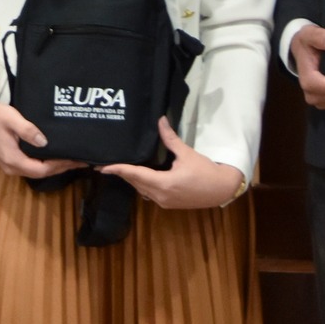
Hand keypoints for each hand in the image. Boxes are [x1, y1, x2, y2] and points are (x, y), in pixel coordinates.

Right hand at [0, 95, 87, 180]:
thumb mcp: (12, 118)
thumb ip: (28, 131)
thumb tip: (45, 142)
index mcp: (13, 159)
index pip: (42, 169)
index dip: (60, 166)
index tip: (75, 160)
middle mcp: (11, 167)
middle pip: (41, 173)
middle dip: (60, 168)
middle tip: (79, 161)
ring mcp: (9, 166)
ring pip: (36, 171)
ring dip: (53, 167)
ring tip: (70, 159)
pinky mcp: (9, 161)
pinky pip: (30, 167)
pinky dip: (44, 164)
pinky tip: (53, 157)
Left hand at [100, 118, 244, 210]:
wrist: (221, 188)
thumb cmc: (205, 170)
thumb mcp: (186, 153)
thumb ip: (170, 138)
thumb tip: (160, 120)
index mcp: (163, 184)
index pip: (135, 175)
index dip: (119, 170)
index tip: (103, 168)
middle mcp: (160, 196)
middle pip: (135, 183)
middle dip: (122, 174)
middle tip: (105, 165)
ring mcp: (164, 202)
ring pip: (141, 190)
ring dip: (131, 179)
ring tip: (118, 169)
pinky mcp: (169, 203)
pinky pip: (149, 194)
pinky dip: (141, 184)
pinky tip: (137, 176)